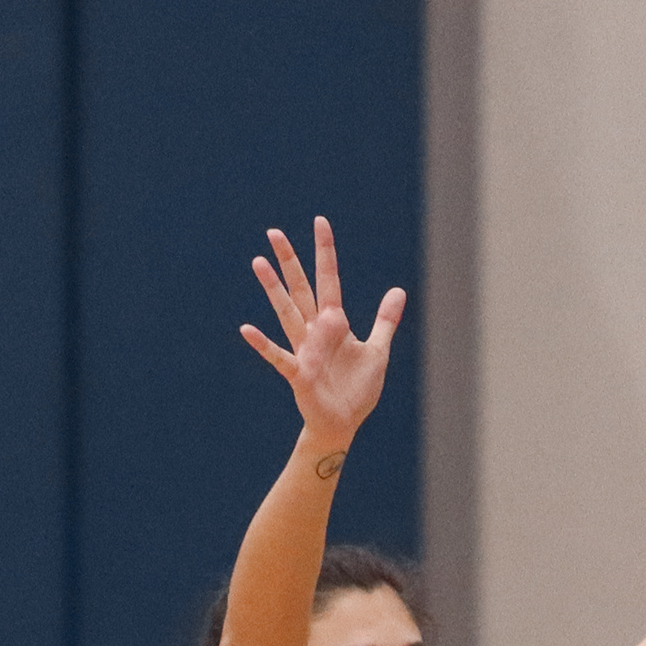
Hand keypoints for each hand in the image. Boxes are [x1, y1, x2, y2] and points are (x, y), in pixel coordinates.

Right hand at [238, 217, 406, 444]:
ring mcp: (305, 350)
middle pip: (301, 288)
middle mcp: (315, 331)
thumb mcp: (378, 350)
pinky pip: (279, 356)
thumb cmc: (356, 388)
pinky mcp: (300, 374)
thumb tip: (399, 289)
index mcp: (335, 323)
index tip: (320, 222)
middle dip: (289, 261)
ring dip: (273, 289)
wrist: (344, 423)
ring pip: (287, 313)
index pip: (328, 279)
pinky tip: (247, 330)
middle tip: (273, 232)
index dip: (325, 252)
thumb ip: (385, 320)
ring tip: (258, 263)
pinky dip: (263, 344)